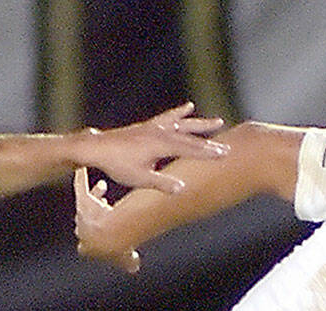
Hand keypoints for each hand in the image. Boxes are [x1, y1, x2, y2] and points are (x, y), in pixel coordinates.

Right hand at [74, 167, 140, 273]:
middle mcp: (81, 230)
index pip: (85, 245)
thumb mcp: (125, 258)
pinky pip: (80, 186)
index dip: (93, 241)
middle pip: (83, 222)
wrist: (111, 234)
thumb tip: (134, 266)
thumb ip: (129, 262)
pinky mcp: (84, 201)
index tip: (102, 236)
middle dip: (94, 217)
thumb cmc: (118, 248)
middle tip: (105, 207)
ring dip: (93, 195)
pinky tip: (81, 169)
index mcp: (87, 247)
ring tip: (103, 186)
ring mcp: (81, 215)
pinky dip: (81, 178)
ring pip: (85, 202)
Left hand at [81, 102, 227, 194]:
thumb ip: (162, 183)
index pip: (189, 149)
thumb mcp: (140, 178)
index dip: (208, 152)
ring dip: (200, 124)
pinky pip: (168, 118)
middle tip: (227, 146)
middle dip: (210, 142)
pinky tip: (187, 107)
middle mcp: (160, 133)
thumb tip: (182, 188)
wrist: (97, 147)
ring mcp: (154, 127)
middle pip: (190, 137)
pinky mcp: (148, 126)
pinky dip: (179, 113)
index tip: (224, 154)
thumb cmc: (117, 164)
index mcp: (160, 145)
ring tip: (217, 122)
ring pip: (182, 124)